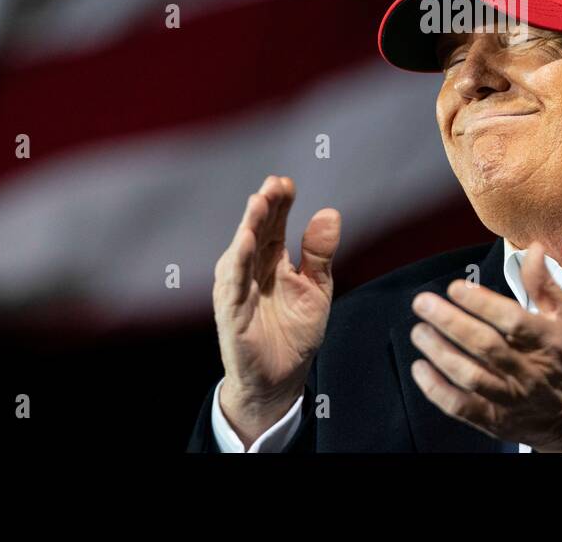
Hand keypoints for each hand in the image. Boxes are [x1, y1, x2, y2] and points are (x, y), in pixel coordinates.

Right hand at [213, 175, 340, 445]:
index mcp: (272, 260)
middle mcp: (251, 269)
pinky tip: (246, 242)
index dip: (279, 203)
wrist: (282, 378)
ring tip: (258, 203)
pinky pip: (234, 283)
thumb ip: (320, 253)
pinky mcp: (232, 312)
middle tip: (273, 184)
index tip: (286, 183)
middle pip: (256, 230)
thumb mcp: (317, 288)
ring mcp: (239, 289)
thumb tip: (329, 212)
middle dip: (264, 206)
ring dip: (249, 226)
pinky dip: (239, 261)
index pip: (274, 223)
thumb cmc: (295, 331)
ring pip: (241, 251)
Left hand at [409, 243, 561, 451]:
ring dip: (440, 353)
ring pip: (470, 376)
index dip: (482, 304)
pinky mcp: (494, 420)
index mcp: (548, 342)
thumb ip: (544, 284)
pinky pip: (461, 406)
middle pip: (485, 346)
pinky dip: (436, 389)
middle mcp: (529, 371)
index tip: (456, 288)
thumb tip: (531, 248)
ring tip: (419, 331)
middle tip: (423, 302)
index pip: (513, 321)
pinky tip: (420, 368)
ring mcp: (510, 399)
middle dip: (450, 322)